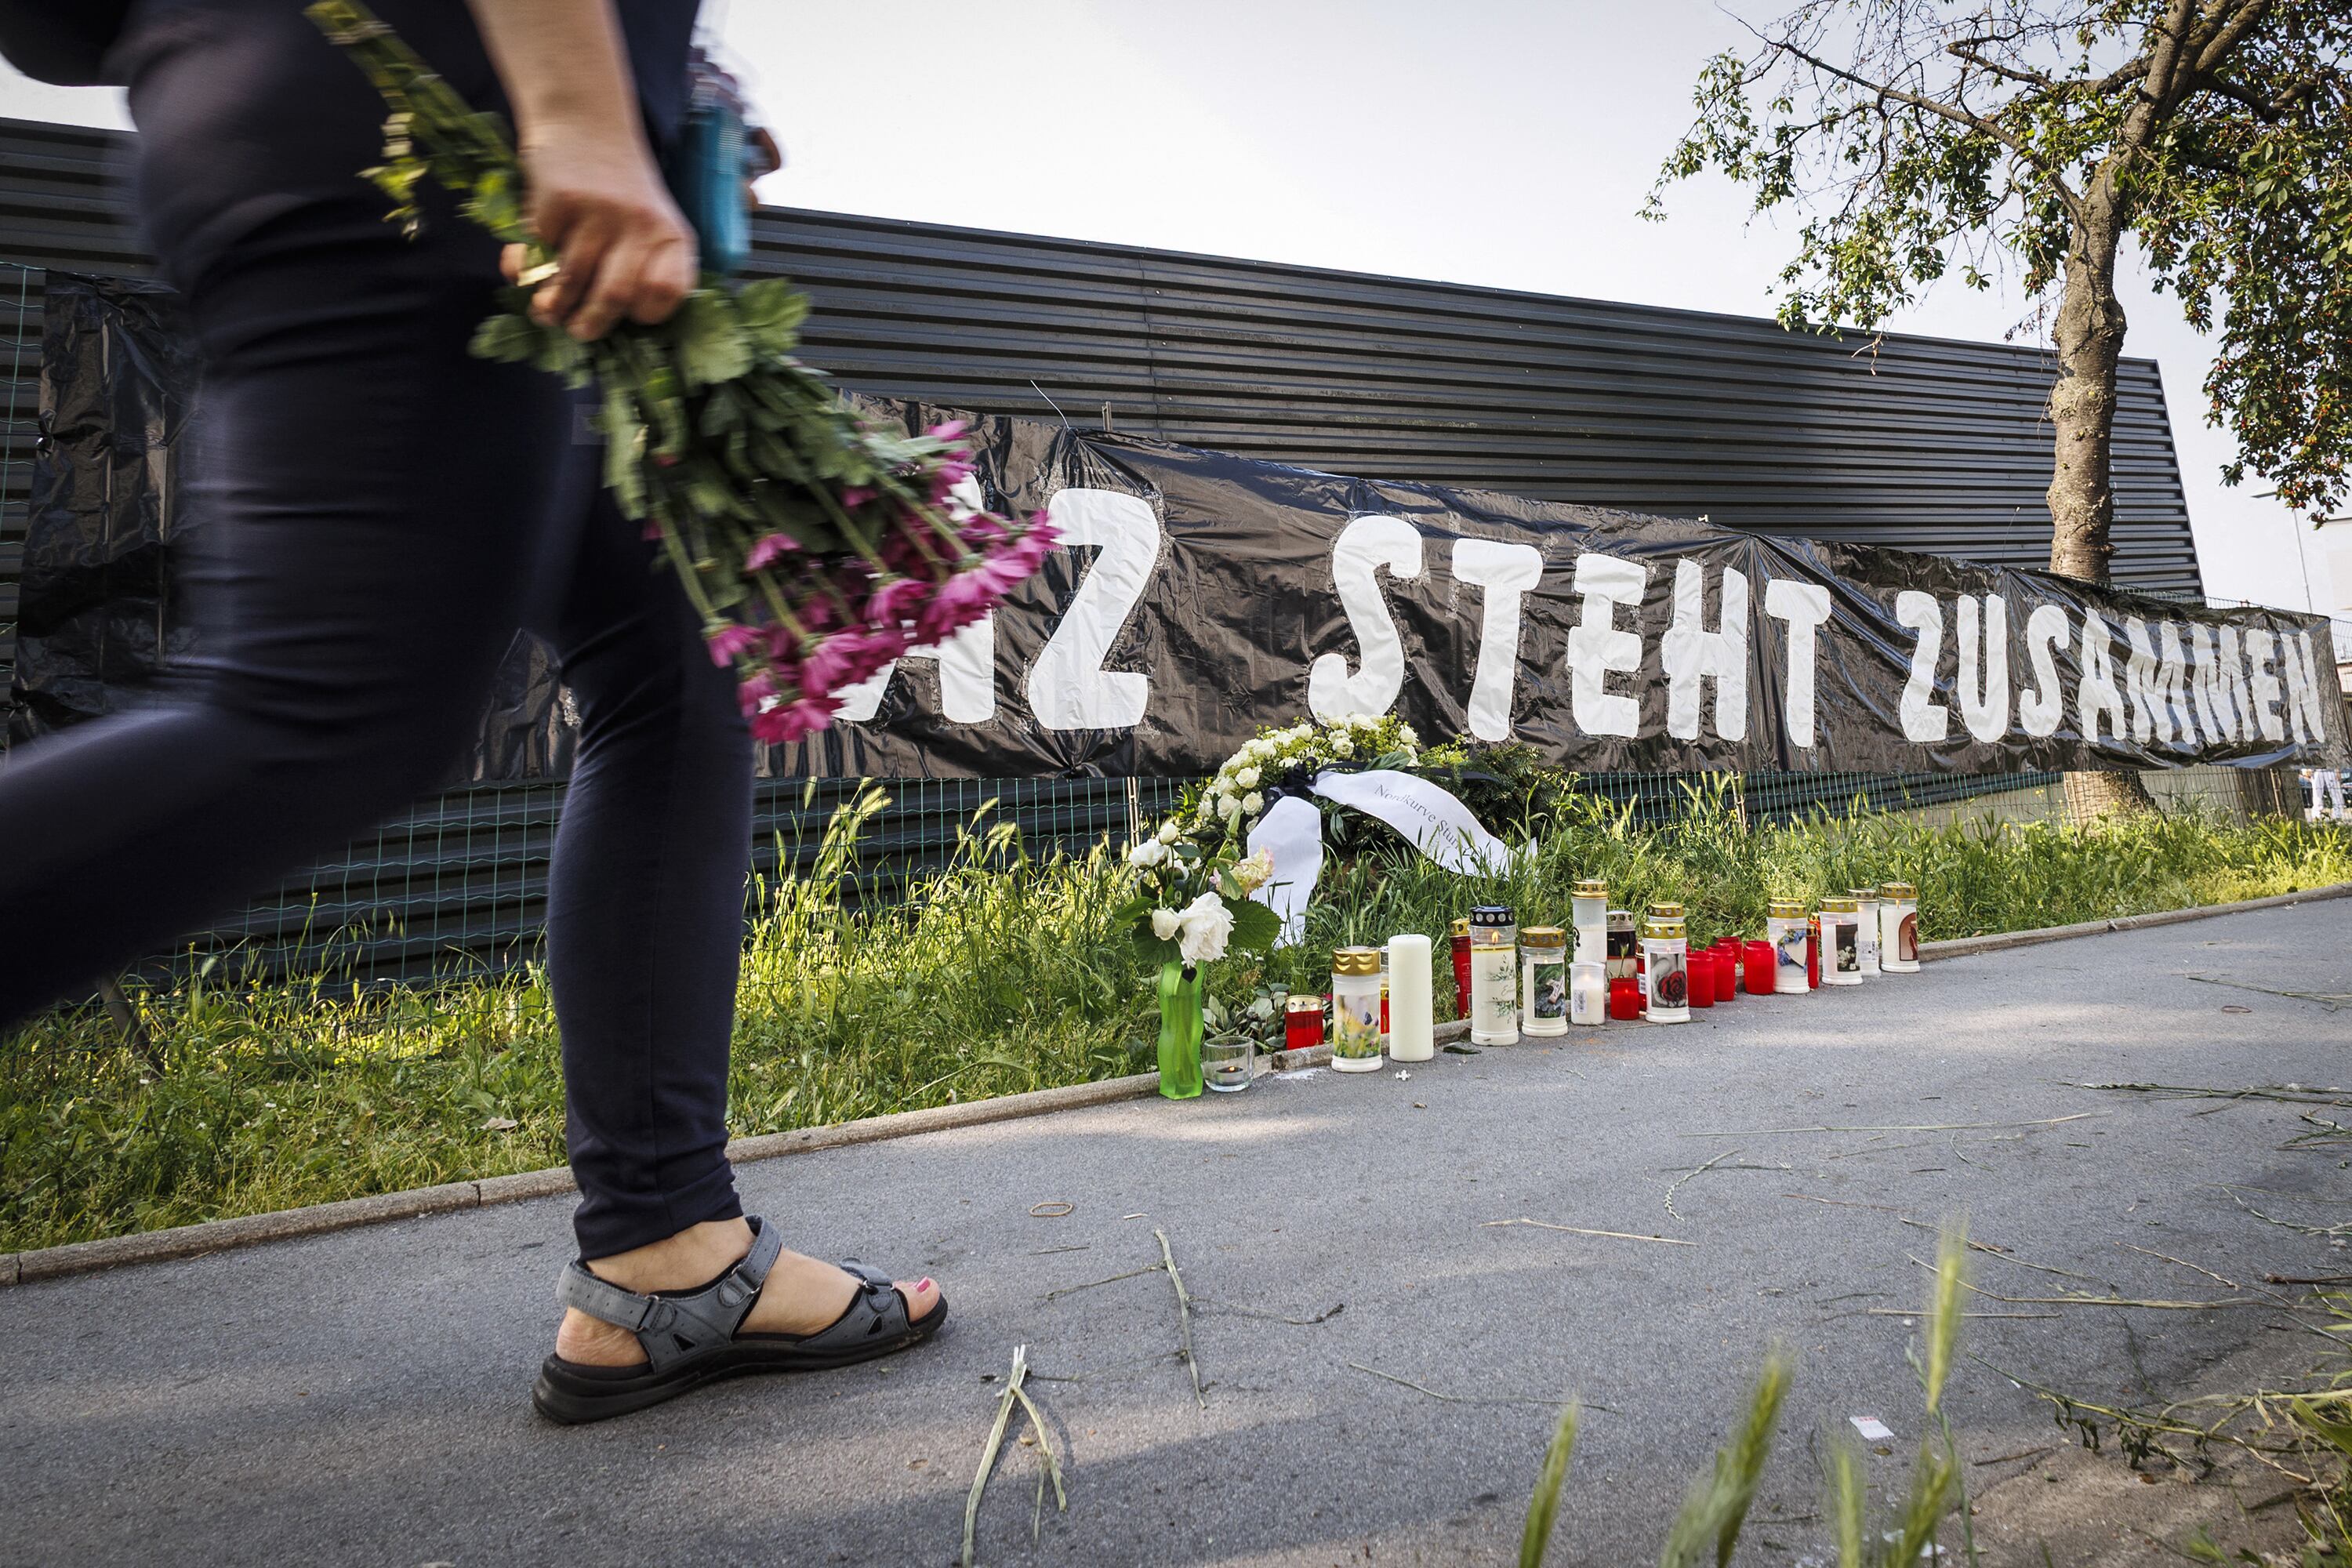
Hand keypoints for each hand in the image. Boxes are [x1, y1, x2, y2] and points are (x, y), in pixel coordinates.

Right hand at [503, 127, 696, 340]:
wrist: (586, 122)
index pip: (666, 292)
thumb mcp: (648, 225)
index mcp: (672, 237)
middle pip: (613, 296)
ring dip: (551, 305)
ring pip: (570, 280)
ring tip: (544, 313)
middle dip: (589, 324)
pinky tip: (522, 265)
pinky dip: (523, 266)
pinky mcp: (559, 200)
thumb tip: (590, 318)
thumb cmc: (618, 189)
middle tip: (575, 331)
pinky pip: (537, 251)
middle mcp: (641, 224)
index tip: (628, 314)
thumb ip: (634, 270)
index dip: (644, 311)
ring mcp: (599, 212)